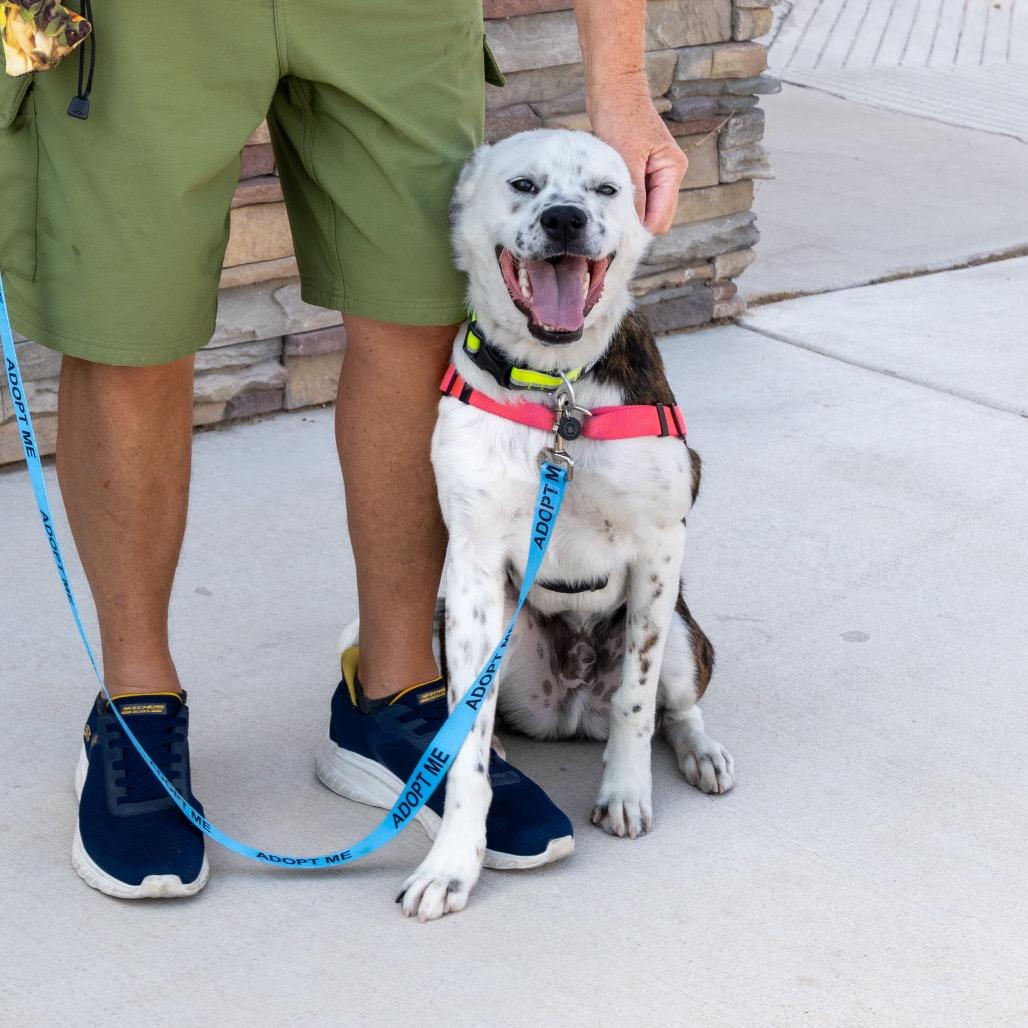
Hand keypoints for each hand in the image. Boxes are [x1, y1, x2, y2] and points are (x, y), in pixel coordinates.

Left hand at [589, 83, 687, 234]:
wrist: (613, 88)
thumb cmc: (620, 116)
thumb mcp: (627, 158)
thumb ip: (635, 193)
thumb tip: (637, 227)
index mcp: (672, 170)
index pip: (661, 219)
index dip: (639, 232)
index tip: (614, 241)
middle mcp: (668, 174)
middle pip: (656, 218)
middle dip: (634, 229)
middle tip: (606, 238)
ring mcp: (656, 173)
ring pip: (645, 210)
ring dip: (627, 216)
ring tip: (604, 219)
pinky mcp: (642, 170)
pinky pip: (635, 198)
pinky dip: (622, 204)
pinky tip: (605, 205)